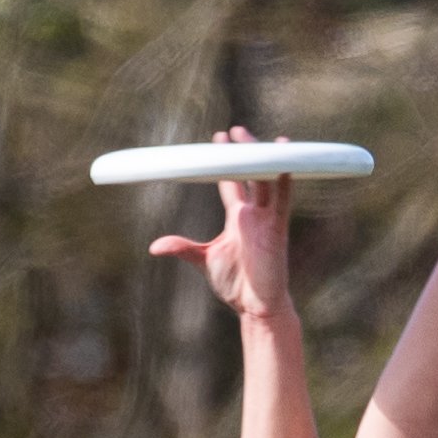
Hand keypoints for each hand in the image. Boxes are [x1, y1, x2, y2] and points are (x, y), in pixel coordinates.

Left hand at [149, 131, 294, 318]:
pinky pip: (282, 199)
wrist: (256, 307)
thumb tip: (154, 246)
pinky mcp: (277, 229)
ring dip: (258, 158)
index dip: (225, 160)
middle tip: (233, 130)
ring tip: (249, 137)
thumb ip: (182, 248)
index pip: (232, 181)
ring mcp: (267, 219)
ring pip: (265, 180)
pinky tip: (282, 161)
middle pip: (250, 174)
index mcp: (239, 218)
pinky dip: (283, 180)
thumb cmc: (235, 284)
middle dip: (243, 151)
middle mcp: (254, 214)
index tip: (219, 138)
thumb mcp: (204, 260)